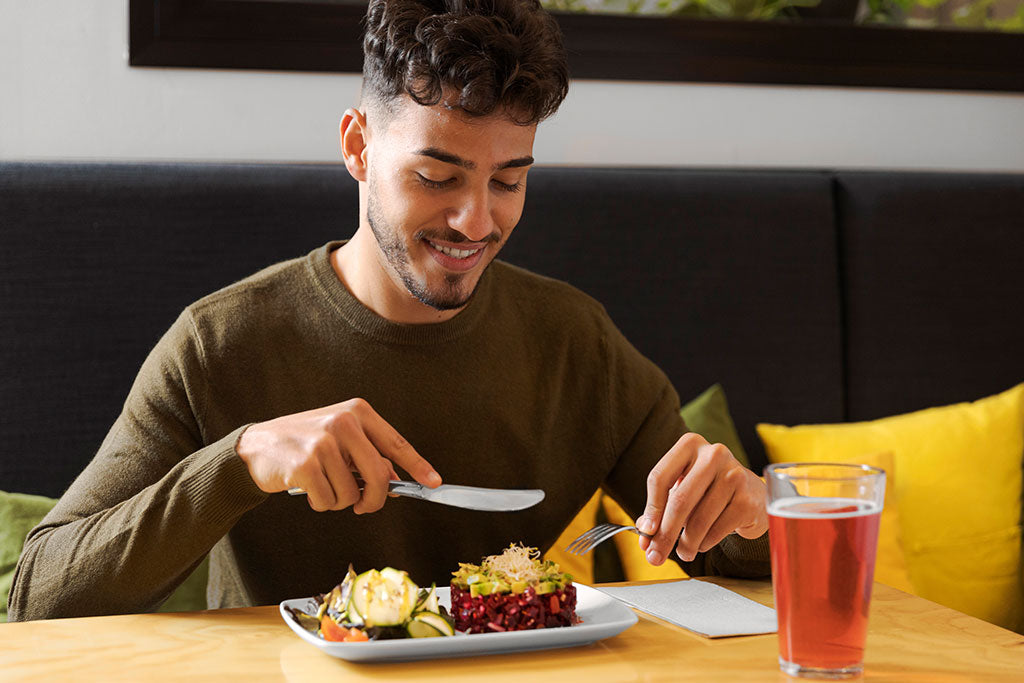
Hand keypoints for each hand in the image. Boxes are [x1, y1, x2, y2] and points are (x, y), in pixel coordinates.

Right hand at [236, 398, 440, 512]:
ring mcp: (324, 442)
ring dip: (339, 501)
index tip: (435, 482)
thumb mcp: (340, 440)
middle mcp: (343, 422)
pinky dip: (321, 504)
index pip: (396, 443)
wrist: (256, 446)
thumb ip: (368, 457)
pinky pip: (329, 501)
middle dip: (374, 500)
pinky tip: (307, 489)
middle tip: (362, 506)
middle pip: (379, 476)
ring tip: (322, 485)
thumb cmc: (304, 443)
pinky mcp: (306, 464)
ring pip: (352, 494)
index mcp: (357, 412)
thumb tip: (396, 483)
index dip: (418, 466)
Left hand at [635, 432, 766, 564]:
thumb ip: (661, 510)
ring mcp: (734, 475)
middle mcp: (713, 454)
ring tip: (683, 553)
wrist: (752, 495)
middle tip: (655, 557)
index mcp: (690, 444)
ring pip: (698, 520)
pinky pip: (716, 530)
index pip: (660, 477)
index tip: (646, 532)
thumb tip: (645, 539)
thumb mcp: (683, 490)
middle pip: (679, 500)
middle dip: (665, 534)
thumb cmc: (709, 491)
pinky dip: (704, 543)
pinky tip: (702, 543)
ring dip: (686, 544)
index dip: (651, 509)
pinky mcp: (748, 499)